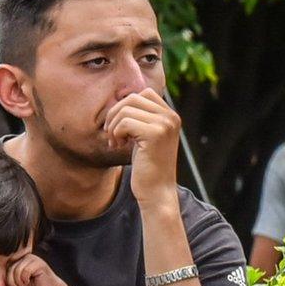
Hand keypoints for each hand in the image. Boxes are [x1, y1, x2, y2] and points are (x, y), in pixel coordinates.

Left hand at [9, 254, 61, 285]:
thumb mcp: (18, 279)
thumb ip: (11, 273)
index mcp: (21, 257)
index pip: (7, 264)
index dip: (8, 277)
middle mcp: (27, 256)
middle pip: (11, 267)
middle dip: (11, 281)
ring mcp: (33, 259)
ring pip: (17, 269)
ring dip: (18, 281)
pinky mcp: (39, 264)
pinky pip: (25, 271)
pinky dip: (25, 280)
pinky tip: (29, 283)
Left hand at [102, 89, 181, 209]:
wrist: (156, 191)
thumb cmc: (147, 166)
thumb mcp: (146, 136)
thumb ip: (141, 116)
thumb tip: (124, 98)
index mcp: (171, 116)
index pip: (143, 93)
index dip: (125, 107)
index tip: (121, 128)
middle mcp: (172, 117)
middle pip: (132, 98)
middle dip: (115, 114)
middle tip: (113, 135)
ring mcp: (165, 124)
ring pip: (126, 109)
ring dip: (113, 126)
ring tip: (115, 142)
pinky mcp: (155, 134)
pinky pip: (125, 122)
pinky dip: (116, 134)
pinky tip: (118, 146)